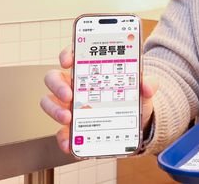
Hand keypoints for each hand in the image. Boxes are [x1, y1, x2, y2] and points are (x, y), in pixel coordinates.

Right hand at [40, 46, 158, 152]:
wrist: (138, 120)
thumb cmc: (134, 97)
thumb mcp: (142, 87)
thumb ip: (148, 82)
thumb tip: (147, 85)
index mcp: (89, 70)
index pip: (72, 55)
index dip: (67, 54)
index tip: (68, 61)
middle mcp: (75, 85)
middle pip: (54, 78)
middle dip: (57, 85)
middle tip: (68, 94)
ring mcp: (70, 106)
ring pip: (49, 103)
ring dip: (55, 110)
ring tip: (68, 118)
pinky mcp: (72, 128)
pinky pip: (61, 133)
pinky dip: (64, 138)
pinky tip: (71, 142)